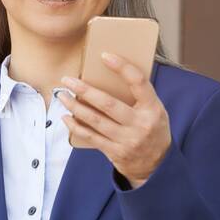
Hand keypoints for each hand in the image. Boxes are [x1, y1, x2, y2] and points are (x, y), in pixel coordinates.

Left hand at [56, 51, 170, 187]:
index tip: (105, 55)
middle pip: (108, 104)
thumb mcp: (155, 111)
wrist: (157, 165)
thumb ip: (139, 96)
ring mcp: (127, 140)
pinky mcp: (115, 152)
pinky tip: (66, 117)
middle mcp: (140, 124)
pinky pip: (91, 137)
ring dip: (75, 107)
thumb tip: (110, 75)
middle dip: (84, 90)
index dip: (122, 67)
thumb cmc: (152, 129)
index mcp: (153, 109)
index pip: (138, 82)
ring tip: (62, 95)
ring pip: (95, 120)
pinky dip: (76, 127)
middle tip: (67, 79)